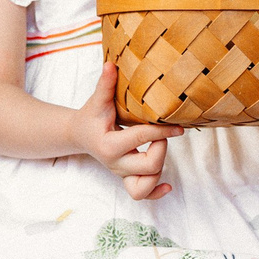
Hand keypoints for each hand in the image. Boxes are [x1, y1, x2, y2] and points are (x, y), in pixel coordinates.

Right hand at [71, 64, 177, 200]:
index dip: (162, 131)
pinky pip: (141, 194)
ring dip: (160, 169)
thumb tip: (110, 64)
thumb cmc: (91, 116)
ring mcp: (120, 173)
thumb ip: (105, 84)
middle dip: (162, 149)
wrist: (79, 134)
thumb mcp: (97, 101)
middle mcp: (115, 163)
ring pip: (145, 185)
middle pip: (148, 166)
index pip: (140, 138)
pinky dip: (155, 192)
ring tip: (160, 150)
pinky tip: (168, 186)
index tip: (178, 126)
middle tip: (163, 133)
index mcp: (108, 145)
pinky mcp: (126, 177)